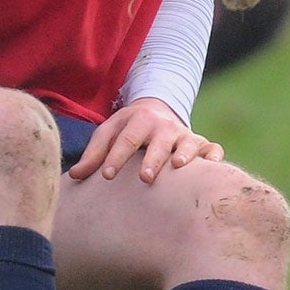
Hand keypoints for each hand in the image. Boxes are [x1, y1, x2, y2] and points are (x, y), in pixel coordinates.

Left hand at [69, 98, 223, 184]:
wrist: (156, 112)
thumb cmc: (128, 130)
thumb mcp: (109, 133)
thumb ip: (94, 154)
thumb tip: (75, 176)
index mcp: (139, 121)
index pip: (126, 139)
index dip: (116, 157)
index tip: (107, 176)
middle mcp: (164, 127)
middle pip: (160, 141)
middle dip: (153, 158)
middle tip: (144, 177)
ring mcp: (185, 135)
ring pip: (189, 142)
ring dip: (185, 153)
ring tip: (177, 166)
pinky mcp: (202, 144)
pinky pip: (213, 149)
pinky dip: (214, 157)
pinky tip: (211, 168)